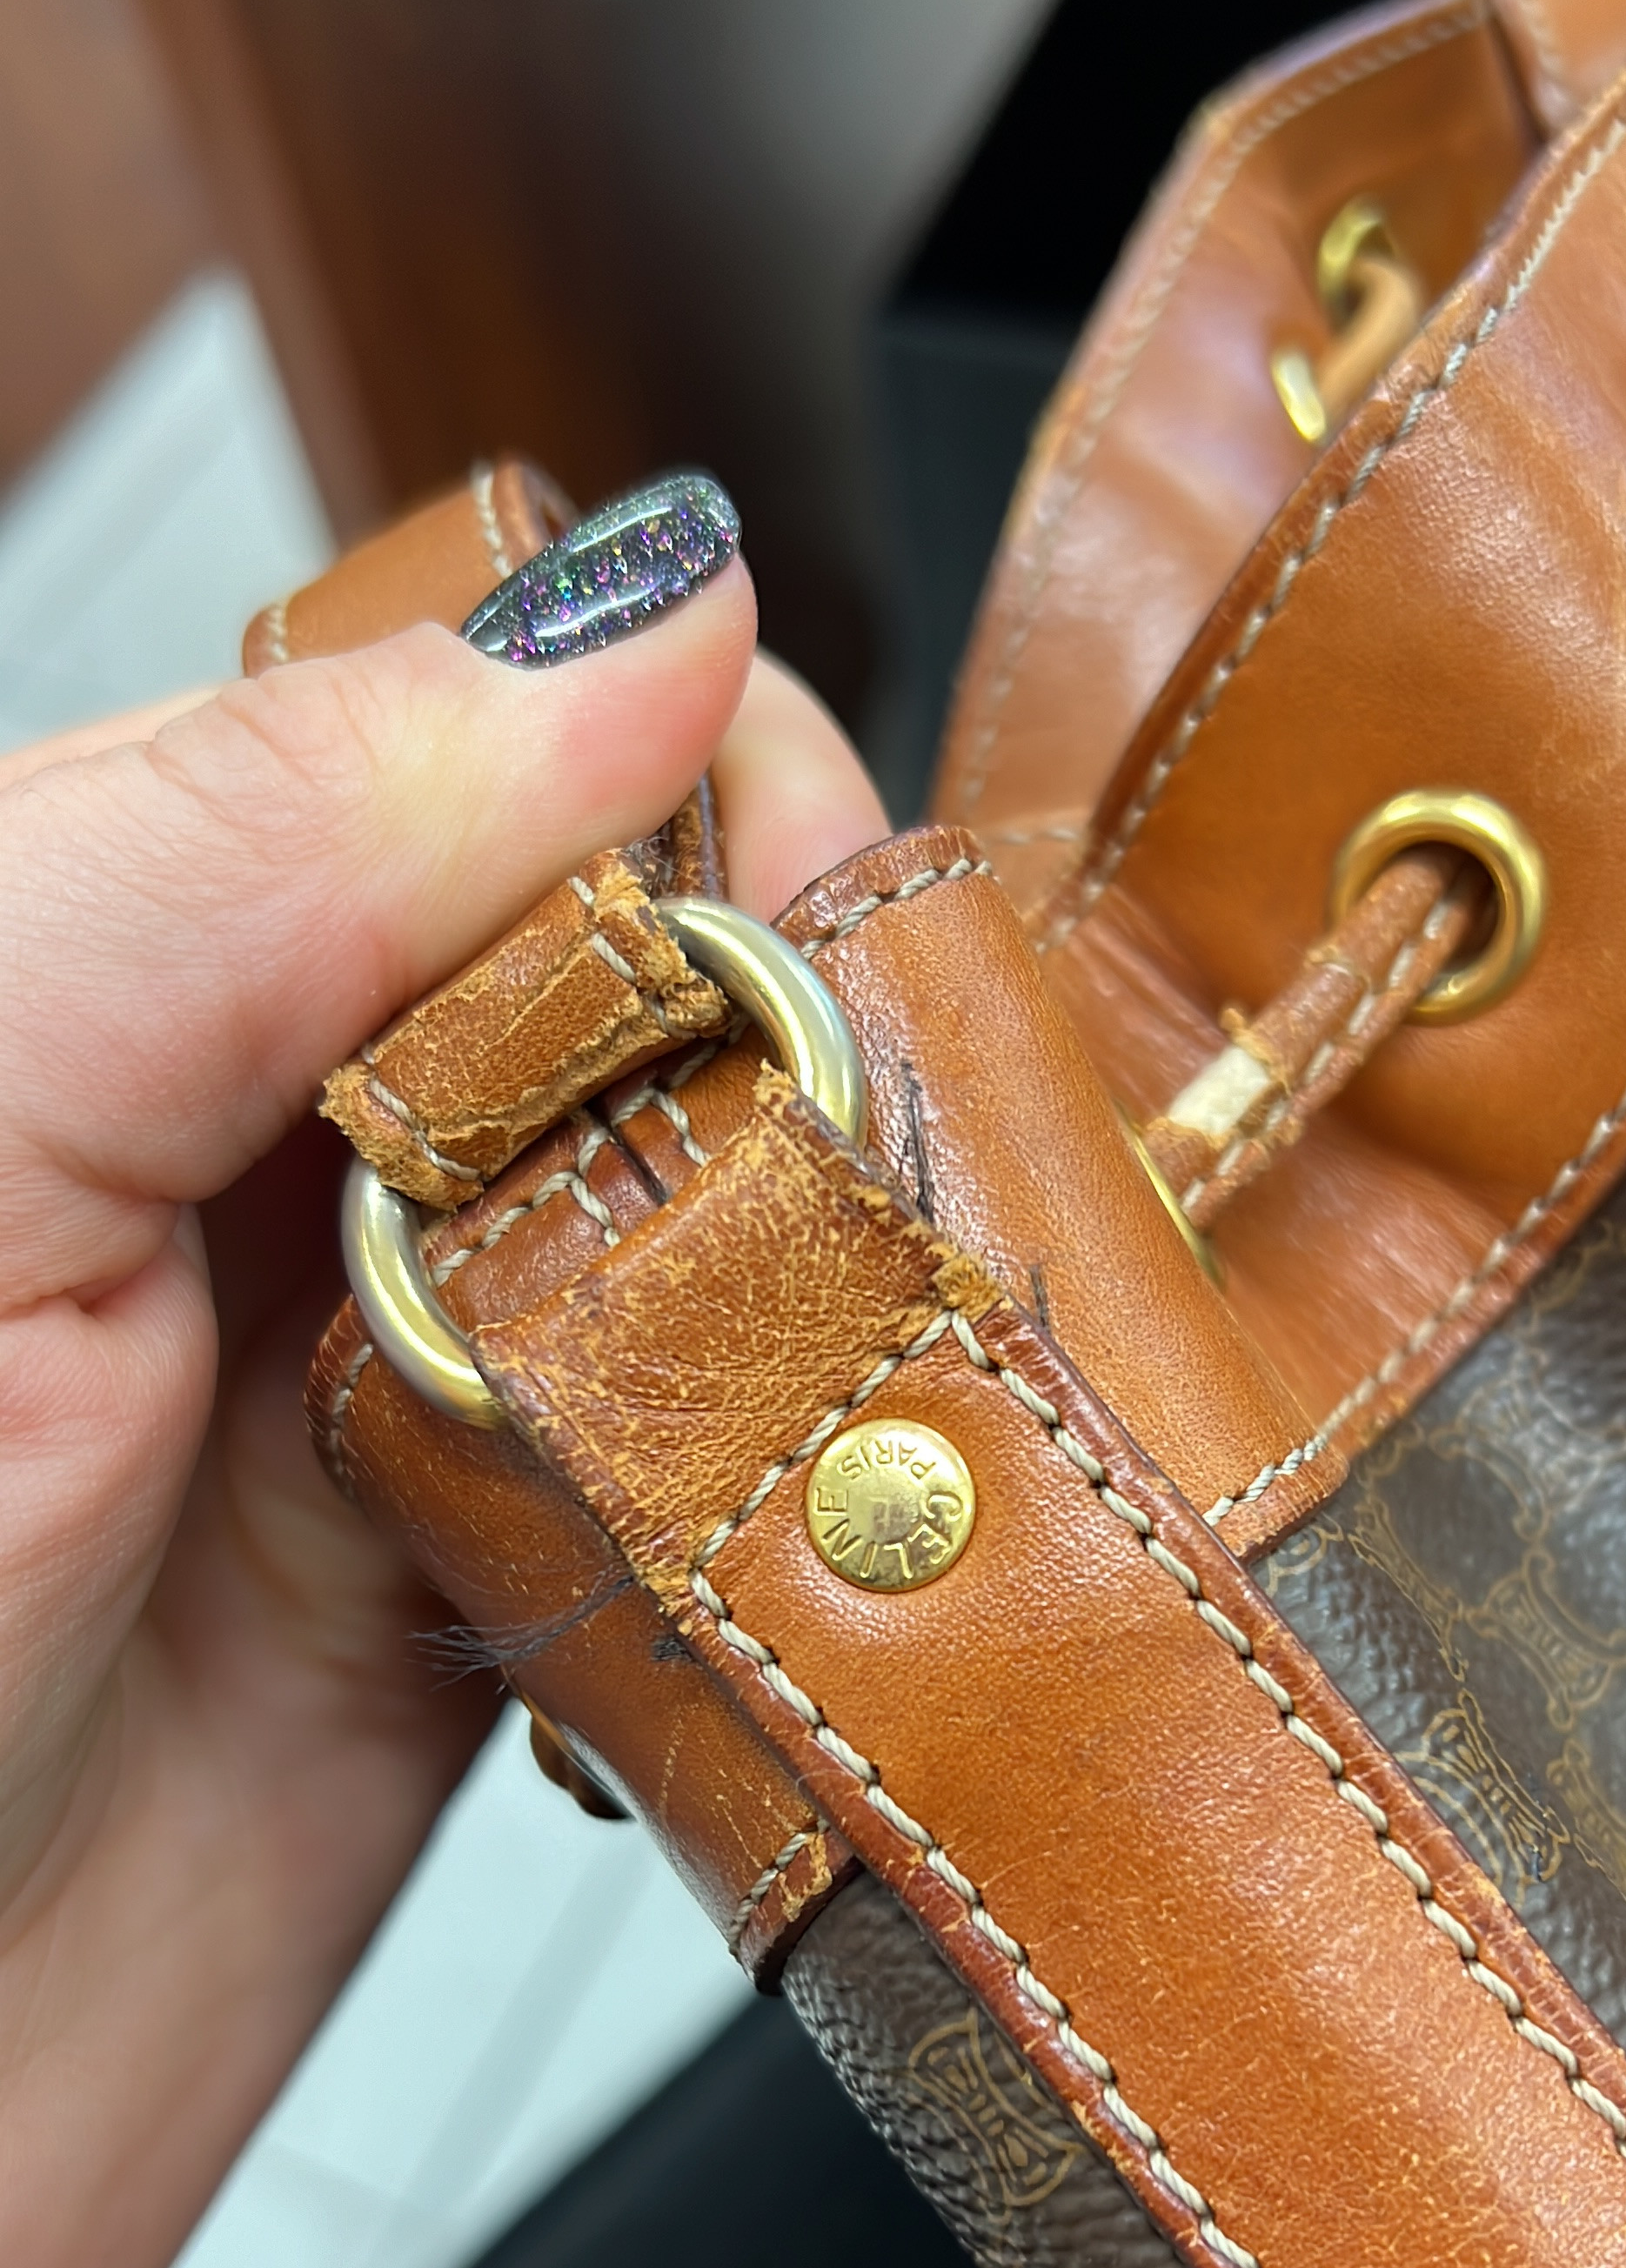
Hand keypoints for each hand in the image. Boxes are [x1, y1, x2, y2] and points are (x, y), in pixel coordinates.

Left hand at [0, 567, 886, 2267]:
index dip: (671, 786)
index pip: (473, 764)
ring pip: (712, 1253)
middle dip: (796, 1034)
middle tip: (859, 1136)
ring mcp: (365, 1415)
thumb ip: (250, 852)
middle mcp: (239, 1177)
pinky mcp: (464, 1641)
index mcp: (97, 970)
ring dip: (827, 1275)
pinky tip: (839, 1487)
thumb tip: (624, 626)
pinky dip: (801, 1498)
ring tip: (886, 1317)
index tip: (790, 869)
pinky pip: (711, 1505)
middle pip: (639, 1005)